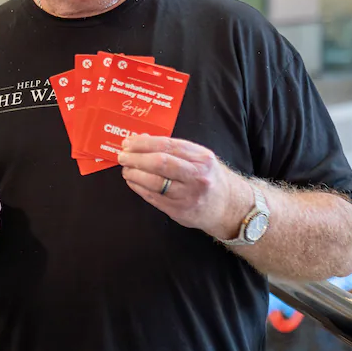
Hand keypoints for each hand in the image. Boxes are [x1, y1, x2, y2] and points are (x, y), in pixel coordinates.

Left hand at [117, 134, 250, 240]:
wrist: (228, 207)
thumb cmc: (209, 178)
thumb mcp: (199, 158)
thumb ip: (173, 149)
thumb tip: (142, 140)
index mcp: (202, 158)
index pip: (167, 146)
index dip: (143, 143)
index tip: (128, 142)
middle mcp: (196, 176)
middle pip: (159, 163)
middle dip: (136, 158)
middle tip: (122, 156)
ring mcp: (188, 195)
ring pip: (154, 182)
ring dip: (134, 174)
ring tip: (126, 170)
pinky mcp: (179, 211)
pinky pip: (153, 197)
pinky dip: (138, 188)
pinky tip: (133, 182)